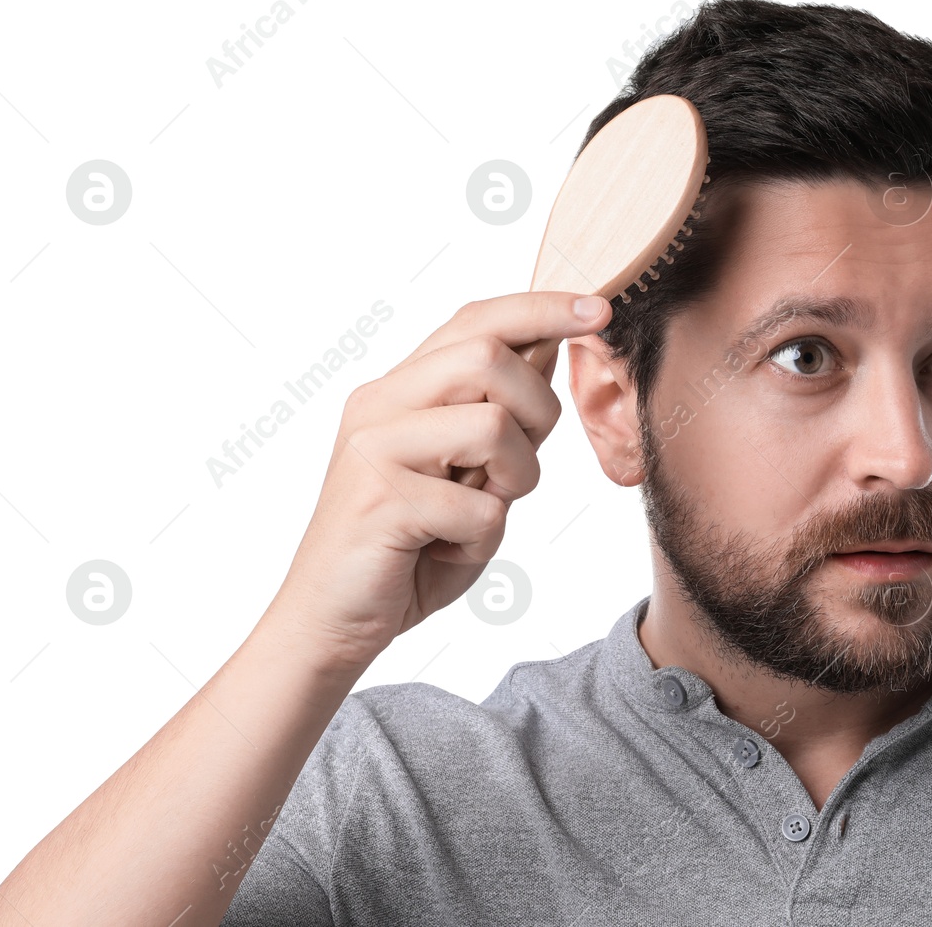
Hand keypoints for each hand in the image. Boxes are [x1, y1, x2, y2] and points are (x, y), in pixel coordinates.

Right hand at [267, 291, 610, 674]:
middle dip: (537, 410)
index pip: (476, 320)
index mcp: (400, 389)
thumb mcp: (467, 473)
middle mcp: (380, 403)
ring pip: (492, 425)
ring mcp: (374, 448)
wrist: (332, 623)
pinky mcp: (380, 500)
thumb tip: (548, 345)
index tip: (600, 310)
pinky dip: (481, 538)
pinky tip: (444, 550)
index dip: (542, 308)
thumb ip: (498, 415)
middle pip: (488, 356)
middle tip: (518, 467)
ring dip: (514, 479)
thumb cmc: (408, 549)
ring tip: (480, 510)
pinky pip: (477, 507)